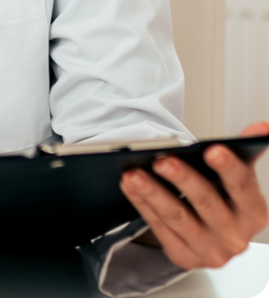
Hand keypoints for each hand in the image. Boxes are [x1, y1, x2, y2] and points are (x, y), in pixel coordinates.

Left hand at [120, 122, 268, 269]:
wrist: (213, 238)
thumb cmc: (223, 200)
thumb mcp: (236, 178)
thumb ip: (244, 150)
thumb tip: (261, 127)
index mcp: (253, 213)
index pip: (243, 188)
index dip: (229, 169)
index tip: (212, 149)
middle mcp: (234, 236)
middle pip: (206, 203)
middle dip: (182, 179)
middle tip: (161, 159)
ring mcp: (209, 251)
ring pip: (177, 218)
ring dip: (153, 193)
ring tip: (133, 172)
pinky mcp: (184, 257)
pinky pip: (159, 228)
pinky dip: (142, 205)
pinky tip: (129, 186)